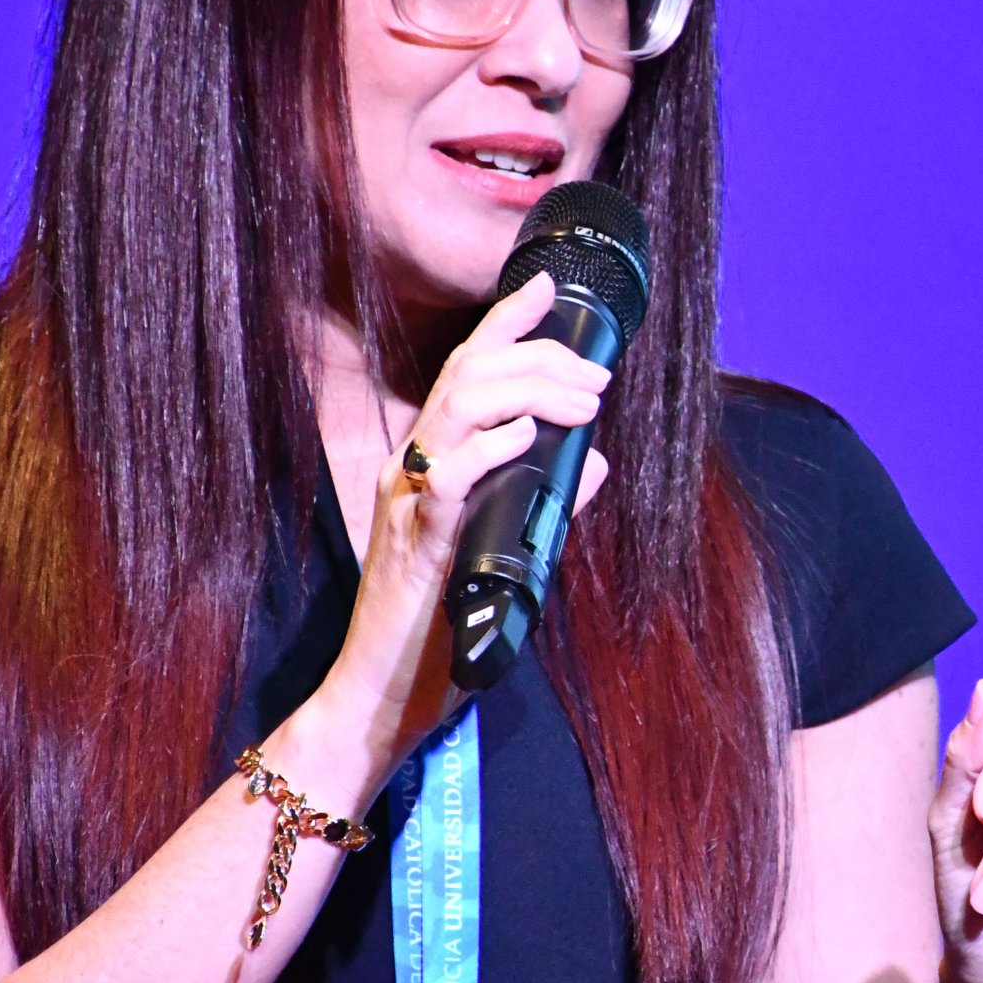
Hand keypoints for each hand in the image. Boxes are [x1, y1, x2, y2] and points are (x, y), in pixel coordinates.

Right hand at [306, 273, 613, 797]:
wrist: (383, 697)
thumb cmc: (440, 629)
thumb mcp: (504, 549)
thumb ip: (542, 501)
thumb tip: (595, 464)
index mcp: (430, 463)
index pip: (465, 371)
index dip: (505, 321)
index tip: (546, 285)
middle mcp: (412, 468)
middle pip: (470, 374)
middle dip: (541, 357)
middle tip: (599, 377)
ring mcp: (409, 501)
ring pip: (459, 406)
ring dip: (530, 390)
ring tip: (583, 400)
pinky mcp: (417, 543)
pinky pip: (448, 476)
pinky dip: (492, 447)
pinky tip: (528, 440)